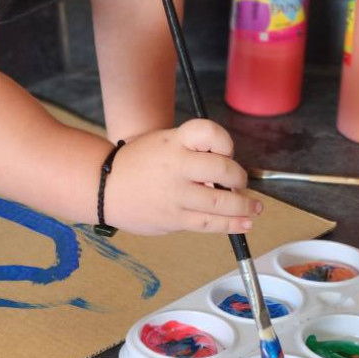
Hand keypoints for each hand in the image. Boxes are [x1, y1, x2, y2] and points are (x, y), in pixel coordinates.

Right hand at [103, 118, 261, 234]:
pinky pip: (209, 223)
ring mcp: (176, 194)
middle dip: (239, 178)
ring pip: (221, 202)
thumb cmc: (138, 162)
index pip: (209, 132)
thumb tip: (228, 172)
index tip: (227, 151)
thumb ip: (193, 150)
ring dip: (244, 206)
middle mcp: (176, 165)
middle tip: (240, 182)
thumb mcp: (162, 141)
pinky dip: (231, 224)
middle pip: (223, 170)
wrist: (104, 187)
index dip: (225, 141)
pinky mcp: (174, 218)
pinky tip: (244, 224)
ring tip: (254, 208)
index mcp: (173, 141)